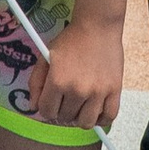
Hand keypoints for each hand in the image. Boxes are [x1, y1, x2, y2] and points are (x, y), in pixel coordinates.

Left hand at [34, 14, 123, 134]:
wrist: (97, 26)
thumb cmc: (71, 40)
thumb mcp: (45, 57)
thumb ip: (35, 83)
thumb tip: (34, 107)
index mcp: (58, 81)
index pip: (46, 112)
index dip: (46, 109)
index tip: (51, 103)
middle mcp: (78, 89)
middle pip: (65, 118)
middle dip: (62, 111)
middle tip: (66, 100)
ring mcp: (98, 92)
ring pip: (86, 123)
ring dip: (80, 118)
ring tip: (80, 107)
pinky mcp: (114, 90)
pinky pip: (109, 117)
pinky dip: (102, 119)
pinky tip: (96, 110)